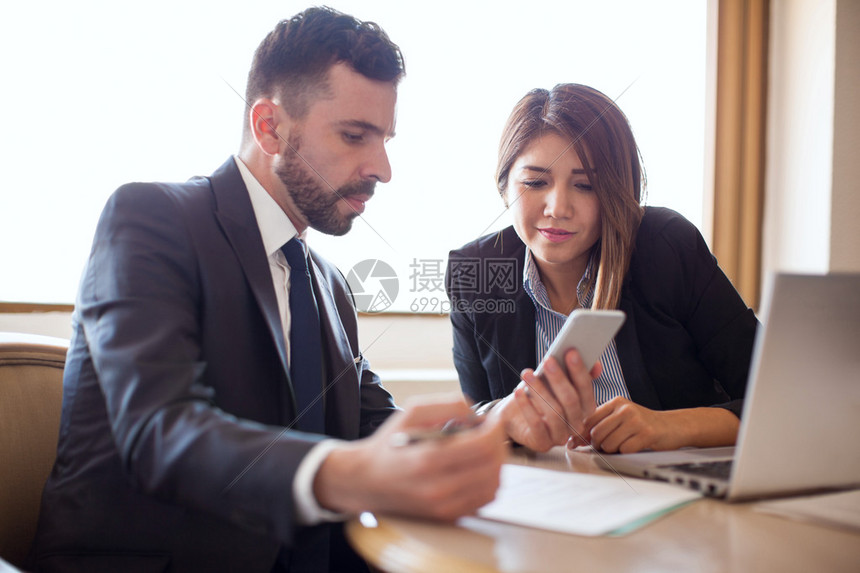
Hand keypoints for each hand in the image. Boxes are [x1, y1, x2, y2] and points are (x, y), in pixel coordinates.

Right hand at [313, 398, 507, 520]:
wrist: (366, 481)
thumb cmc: (388, 445)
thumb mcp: (411, 412)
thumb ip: (446, 404)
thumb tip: (477, 410)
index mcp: (427, 459)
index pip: (481, 445)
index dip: (495, 428)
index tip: (495, 418)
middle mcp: (437, 487)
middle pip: (492, 464)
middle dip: (499, 442)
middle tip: (492, 431)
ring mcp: (444, 506)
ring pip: (493, 484)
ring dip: (497, 462)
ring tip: (486, 448)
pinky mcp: (448, 516)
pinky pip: (484, 500)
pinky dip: (490, 481)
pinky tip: (479, 467)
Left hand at [493, 349, 601, 451]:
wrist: (515, 416)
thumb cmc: (539, 396)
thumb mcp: (555, 381)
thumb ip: (575, 373)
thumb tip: (596, 365)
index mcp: (585, 409)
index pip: (586, 390)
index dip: (579, 371)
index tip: (570, 352)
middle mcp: (576, 425)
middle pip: (571, 401)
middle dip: (559, 378)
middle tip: (547, 361)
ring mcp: (560, 436)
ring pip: (555, 412)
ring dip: (539, 390)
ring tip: (527, 374)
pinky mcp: (542, 443)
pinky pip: (537, 425)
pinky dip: (527, 406)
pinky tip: (519, 391)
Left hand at [581, 397, 740, 452]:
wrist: (673, 426)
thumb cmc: (643, 424)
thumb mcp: (621, 417)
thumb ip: (601, 424)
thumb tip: (574, 438)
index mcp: (616, 402)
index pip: (589, 419)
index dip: (579, 434)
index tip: (572, 443)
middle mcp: (625, 408)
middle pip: (596, 433)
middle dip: (597, 445)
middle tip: (605, 447)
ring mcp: (636, 420)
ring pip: (609, 444)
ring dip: (612, 450)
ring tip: (622, 445)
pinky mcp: (646, 434)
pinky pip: (624, 450)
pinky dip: (626, 452)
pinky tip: (633, 446)